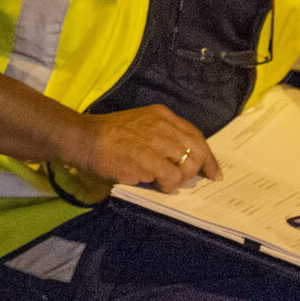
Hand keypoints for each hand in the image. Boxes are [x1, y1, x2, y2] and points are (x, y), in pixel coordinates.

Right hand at [65, 105, 219, 193]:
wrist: (86, 138)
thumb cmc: (109, 135)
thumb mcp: (140, 125)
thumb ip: (161, 138)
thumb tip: (180, 160)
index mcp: (163, 115)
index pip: (196, 135)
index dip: (208, 155)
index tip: (214, 171)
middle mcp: (164, 125)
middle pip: (197, 149)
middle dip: (199, 168)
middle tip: (196, 181)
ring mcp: (157, 141)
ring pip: (188, 164)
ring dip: (180, 178)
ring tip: (164, 180)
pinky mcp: (149, 159)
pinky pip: (172, 177)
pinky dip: (168, 185)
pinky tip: (156, 184)